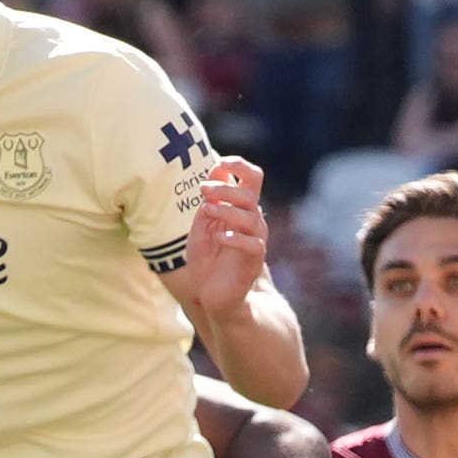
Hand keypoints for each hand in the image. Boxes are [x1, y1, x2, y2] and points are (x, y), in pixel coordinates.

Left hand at [177, 154, 272, 319]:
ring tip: (206, 211)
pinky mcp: (253, 262)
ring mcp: (254, 240)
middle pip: (250, 194)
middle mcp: (252, 221)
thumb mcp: (202, 224)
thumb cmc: (207, 259)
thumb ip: (210, 201)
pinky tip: (220, 238)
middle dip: (225, 187)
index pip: (252, 178)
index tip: (219, 164)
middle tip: (203, 189)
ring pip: (251, 216)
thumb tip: (215, 171)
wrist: (210, 294)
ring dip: (226, 209)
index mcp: (241, 208)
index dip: (239, 166)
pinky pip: (254, 244)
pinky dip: (236, 238)